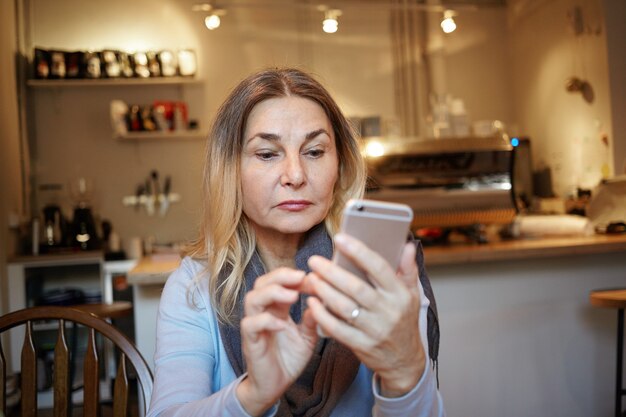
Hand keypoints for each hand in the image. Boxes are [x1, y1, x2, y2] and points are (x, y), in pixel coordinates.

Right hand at [236, 267, 318, 415]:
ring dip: (272, 292)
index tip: (315, 278)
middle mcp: (264, 312)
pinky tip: (283, 324)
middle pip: (262, 283)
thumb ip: (313, 319)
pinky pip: (251, 324)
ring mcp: (255, 326)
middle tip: (301, 276)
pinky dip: (266, 320)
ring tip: (293, 295)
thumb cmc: (288, 359)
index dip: (296, 277)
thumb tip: (323, 300)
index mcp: (277, 308)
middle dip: (281, 276)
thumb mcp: (308, 337)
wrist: (274, 387)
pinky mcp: (251, 341)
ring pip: (252, 298)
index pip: (280, 282)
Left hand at [306, 233, 425, 396]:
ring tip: (311, 279)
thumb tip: (407, 244)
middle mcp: (388, 311)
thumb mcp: (412, 294)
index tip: (340, 239)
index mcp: (399, 294)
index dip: (359, 252)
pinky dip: (322, 315)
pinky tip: (311, 303)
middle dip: (332, 272)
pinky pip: (337, 329)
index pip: (379, 268)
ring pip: (344, 307)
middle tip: (314, 260)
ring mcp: (375, 330)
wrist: (404, 361)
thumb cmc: (403, 321)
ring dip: (324, 291)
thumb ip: (408, 269)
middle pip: (356, 287)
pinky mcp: (361, 345)